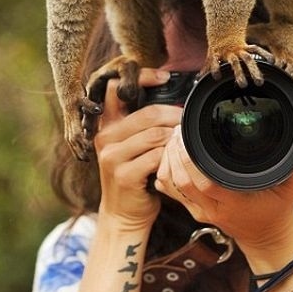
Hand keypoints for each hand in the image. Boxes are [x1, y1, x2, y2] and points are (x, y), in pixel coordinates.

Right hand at [94, 68, 182, 231]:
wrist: (123, 214)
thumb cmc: (135, 175)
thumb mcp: (131, 145)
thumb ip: (142, 123)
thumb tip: (174, 98)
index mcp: (106, 125)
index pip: (116, 89)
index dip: (141, 77)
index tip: (165, 77)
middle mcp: (104, 137)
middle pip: (148, 113)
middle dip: (174, 115)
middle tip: (188, 120)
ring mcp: (112, 156)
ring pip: (155, 134)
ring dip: (176, 137)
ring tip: (186, 141)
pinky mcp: (124, 175)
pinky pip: (156, 156)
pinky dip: (172, 156)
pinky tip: (177, 159)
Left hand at [154, 129, 292, 265]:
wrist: (265, 238)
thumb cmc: (276, 212)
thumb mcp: (291, 192)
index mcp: (232, 203)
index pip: (204, 183)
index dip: (191, 161)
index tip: (188, 136)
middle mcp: (212, 208)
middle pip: (181, 182)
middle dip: (174, 153)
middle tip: (178, 130)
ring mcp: (200, 210)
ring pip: (171, 185)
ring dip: (167, 160)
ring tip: (174, 137)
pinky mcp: (192, 209)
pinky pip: (170, 190)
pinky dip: (165, 170)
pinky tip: (171, 152)